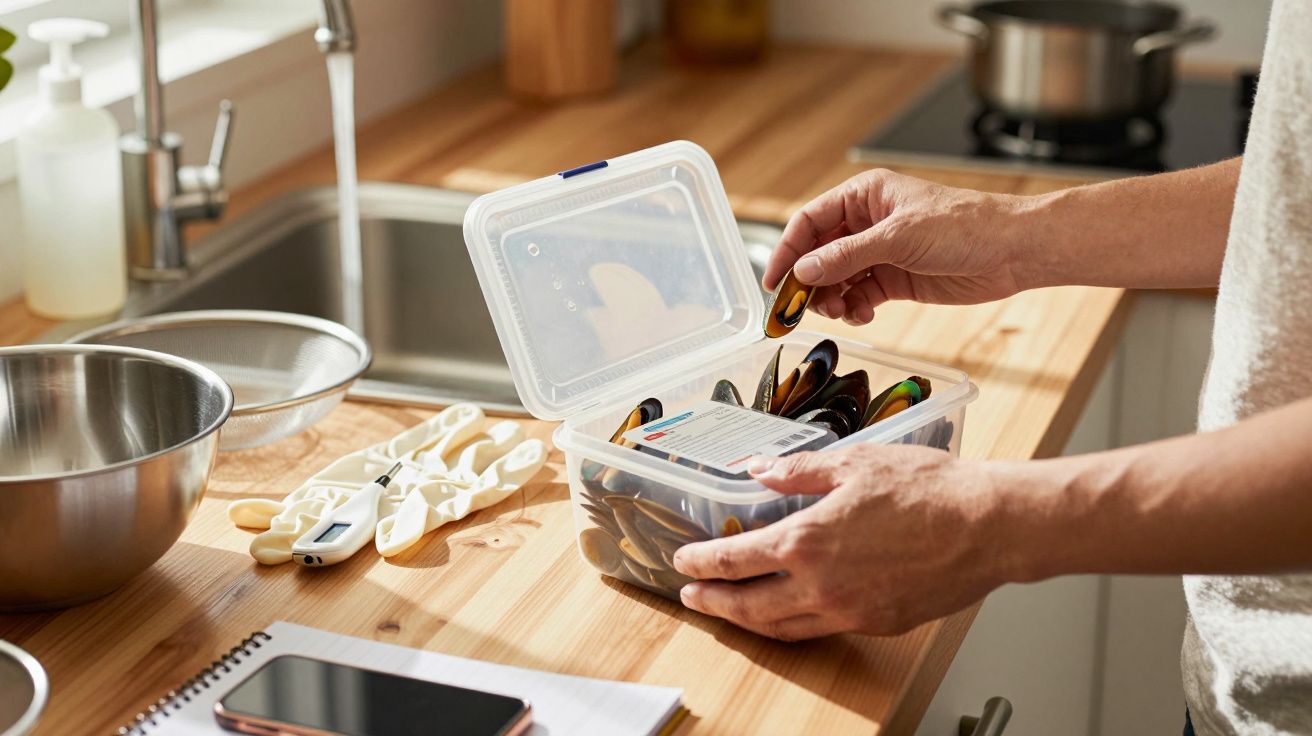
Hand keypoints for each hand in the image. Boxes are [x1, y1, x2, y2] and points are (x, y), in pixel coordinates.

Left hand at [672, 443, 1024, 639]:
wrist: (987, 527)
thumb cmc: (928, 490)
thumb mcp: (854, 462)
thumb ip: (799, 471)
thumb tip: (759, 470)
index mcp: (807, 540)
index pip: (735, 559)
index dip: (703, 561)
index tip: (683, 559)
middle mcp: (820, 584)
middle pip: (747, 605)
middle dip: (712, 602)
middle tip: (690, 596)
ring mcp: (848, 611)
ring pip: (781, 627)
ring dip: (746, 621)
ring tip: (728, 612)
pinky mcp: (876, 623)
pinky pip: (820, 630)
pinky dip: (792, 625)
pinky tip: (788, 614)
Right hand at [765, 169, 1035, 324]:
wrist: (1012, 251)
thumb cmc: (965, 226)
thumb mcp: (899, 237)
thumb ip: (847, 256)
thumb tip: (804, 270)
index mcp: (864, 196)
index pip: (810, 222)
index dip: (788, 250)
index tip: (775, 281)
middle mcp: (867, 223)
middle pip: (819, 254)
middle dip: (809, 281)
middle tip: (802, 307)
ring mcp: (880, 252)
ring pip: (836, 279)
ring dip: (831, 298)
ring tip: (839, 311)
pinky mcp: (895, 279)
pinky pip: (859, 296)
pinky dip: (854, 309)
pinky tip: (863, 315)